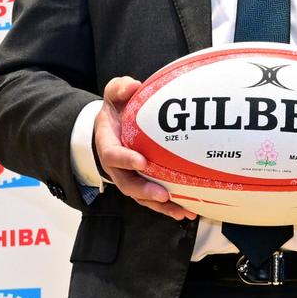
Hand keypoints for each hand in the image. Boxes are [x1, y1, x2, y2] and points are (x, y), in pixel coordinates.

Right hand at [93, 76, 196, 221]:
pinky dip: (170, 206)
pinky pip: (154, 198)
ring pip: (142, 197)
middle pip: (127, 184)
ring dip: (161, 206)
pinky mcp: (142, 182)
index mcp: (107, 143)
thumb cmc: (116, 108)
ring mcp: (129, 176)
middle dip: (145, 191)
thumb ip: (120, 88)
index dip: (125, 160)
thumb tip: (133, 86)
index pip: (112, 155)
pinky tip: (189, 211)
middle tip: (163, 195)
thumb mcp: (114, 93)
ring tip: (182, 211)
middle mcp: (117, 166)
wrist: (112, 123)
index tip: (142, 162)